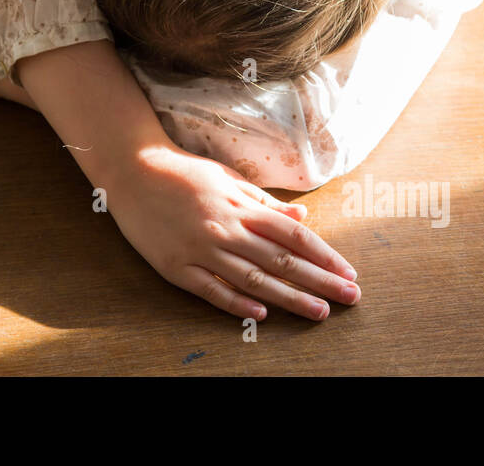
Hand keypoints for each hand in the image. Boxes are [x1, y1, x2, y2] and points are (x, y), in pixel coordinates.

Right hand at [105, 144, 359, 321]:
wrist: (133, 169)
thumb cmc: (184, 173)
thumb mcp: (229, 179)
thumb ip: (265, 202)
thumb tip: (304, 216)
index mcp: (241, 205)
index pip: (293, 234)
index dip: (324, 255)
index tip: (348, 272)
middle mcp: (226, 228)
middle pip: (282, 259)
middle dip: (320, 281)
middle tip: (350, 298)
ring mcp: (200, 249)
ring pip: (254, 279)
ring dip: (290, 298)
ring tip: (319, 312)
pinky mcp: (176, 266)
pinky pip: (211, 289)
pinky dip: (238, 302)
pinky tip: (262, 314)